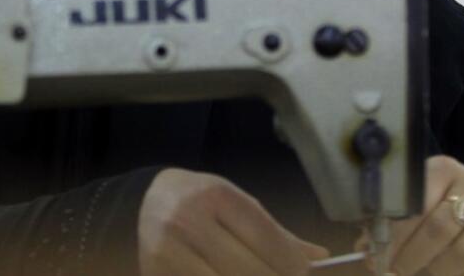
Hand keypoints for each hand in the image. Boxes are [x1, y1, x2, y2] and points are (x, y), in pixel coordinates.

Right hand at [138, 168, 329, 274]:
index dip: (291, 263)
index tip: (304, 274)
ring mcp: (168, 251)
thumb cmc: (200, 203)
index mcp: (215, 196)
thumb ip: (275, 234)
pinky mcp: (156, 272)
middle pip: (248, 270)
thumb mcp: (235, 204)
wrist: (143, 203)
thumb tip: (319, 257)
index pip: (264, 237)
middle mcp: (189, 221)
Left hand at [386, 155, 463, 275]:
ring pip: (462, 254)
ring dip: (436, 270)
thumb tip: (372, 257)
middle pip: (440, 231)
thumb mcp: (406, 203)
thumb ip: (386, 225)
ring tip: (423, 268)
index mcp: (444, 169)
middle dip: (412, 257)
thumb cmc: (426, 202)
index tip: (380, 258)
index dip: (396, 238)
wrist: (463, 199)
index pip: (417, 206)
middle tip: (397, 270)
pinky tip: (446, 271)